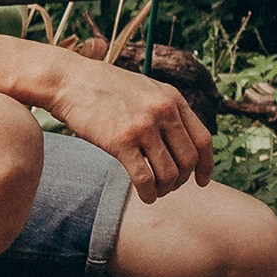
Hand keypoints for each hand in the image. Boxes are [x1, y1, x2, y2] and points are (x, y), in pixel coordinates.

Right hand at [45, 54, 214, 201]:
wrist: (70, 80)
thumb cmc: (106, 88)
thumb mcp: (146, 90)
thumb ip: (166, 110)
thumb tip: (182, 143)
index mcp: (173, 99)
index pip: (203, 139)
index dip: (206, 165)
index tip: (202, 181)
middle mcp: (164, 111)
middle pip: (188, 160)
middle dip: (182, 179)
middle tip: (170, 187)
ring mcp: (143, 126)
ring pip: (169, 173)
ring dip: (165, 189)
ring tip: (156, 192)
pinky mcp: (121, 141)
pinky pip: (144, 178)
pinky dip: (148, 193)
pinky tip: (145, 196)